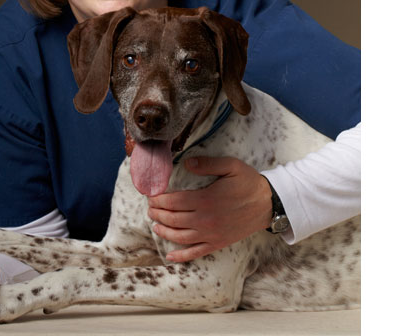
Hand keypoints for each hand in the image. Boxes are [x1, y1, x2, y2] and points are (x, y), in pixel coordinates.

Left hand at [147, 156, 271, 261]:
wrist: (269, 204)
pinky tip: (170, 256)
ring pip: (180, 236)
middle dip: (157, 213)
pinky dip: (181, 256)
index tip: (152, 196)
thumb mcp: (231, 166)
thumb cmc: (249, 183)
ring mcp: (211, 234)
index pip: (173, 201)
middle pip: (173, 219)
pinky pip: (196, 252)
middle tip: (150, 208)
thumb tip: (187, 163)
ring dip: (164, 231)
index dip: (158, 199)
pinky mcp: (217, 243)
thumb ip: (207, 163)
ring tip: (155, 224)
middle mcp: (205, 219)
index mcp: (206, 199)